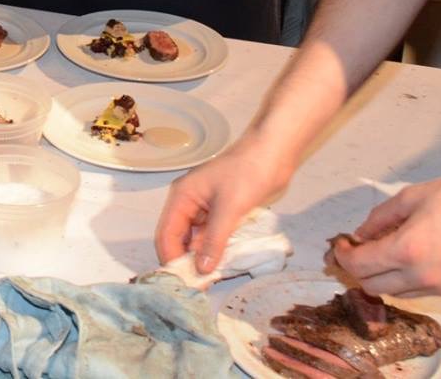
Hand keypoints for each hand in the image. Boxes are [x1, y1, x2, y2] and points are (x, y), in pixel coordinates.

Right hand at [155, 134, 297, 273]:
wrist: (274, 153)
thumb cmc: (247, 174)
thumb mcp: (229, 208)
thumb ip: (214, 240)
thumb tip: (202, 271)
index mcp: (182, 197)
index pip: (167, 234)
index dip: (171, 258)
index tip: (183, 282)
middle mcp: (190, 204)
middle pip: (180, 239)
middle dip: (188, 261)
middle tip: (201, 286)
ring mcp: (207, 209)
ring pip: (198, 240)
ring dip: (204, 258)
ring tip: (214, 279)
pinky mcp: (223, 213)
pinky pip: (214, 237)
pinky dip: (218, 250)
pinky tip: (226, 264)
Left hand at [330, 168, 440, 298]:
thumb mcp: (412, 197)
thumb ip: (380, 218)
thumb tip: (361, 233)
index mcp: (408, 250)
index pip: (360, 265)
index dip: (343, 256)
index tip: (341, 246)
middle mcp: (423, 276)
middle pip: (373, 286)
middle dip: (359, 269)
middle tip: (358, 251)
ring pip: (397, 293)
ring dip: (384, 277)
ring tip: (386, 252)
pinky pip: (423, 292)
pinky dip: (411, 280)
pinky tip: (416, 258)